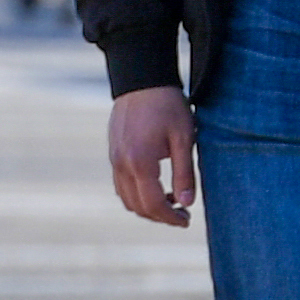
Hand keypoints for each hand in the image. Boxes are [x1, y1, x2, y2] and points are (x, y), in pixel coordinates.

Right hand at [107, 83, 197, 229]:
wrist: (142, 79)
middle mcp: (122, 164)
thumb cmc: (168, 106)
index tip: (187, 220)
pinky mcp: (112, 153)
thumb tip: (187, 204)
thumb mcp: (184, 138)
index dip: (171, 218)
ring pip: (126, 198)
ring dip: (147, 206)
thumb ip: (184, 173)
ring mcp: (113, 159)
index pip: (154, 204)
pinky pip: (121, 185)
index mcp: (140, 162)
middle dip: (160, 216)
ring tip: (171, 200)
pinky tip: (155, 185)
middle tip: (182, 214)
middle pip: (137, 206)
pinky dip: (136, 194)